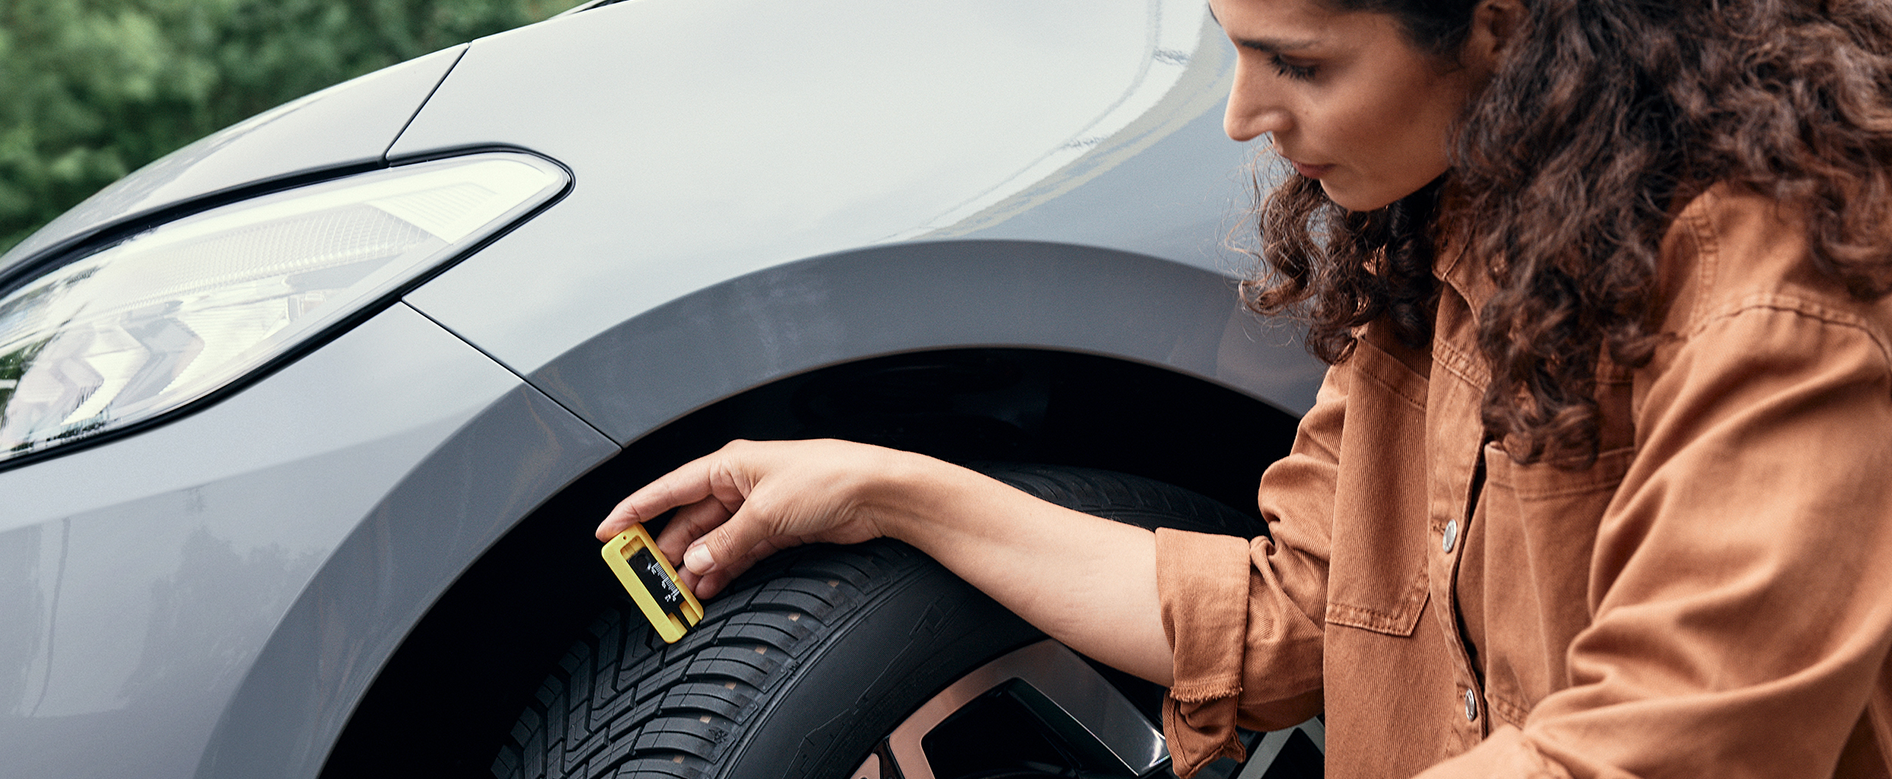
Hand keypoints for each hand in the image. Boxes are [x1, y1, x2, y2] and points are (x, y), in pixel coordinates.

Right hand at [596, 439, 916, 596]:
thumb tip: (697, 562)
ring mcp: (758, 508)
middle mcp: (740, 484)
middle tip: (648, 579)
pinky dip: (723, 569)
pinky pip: (738, 552)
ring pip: (713, 541)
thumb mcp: (766, 512)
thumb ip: (727, 541)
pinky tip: (709, 588)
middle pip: (689, 520)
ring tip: (679, 594)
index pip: (668, 488)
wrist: (879, 493)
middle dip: (668, 551)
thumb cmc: (830, 478)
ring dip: (697, 566)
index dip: (635, 510)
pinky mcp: (777, 529)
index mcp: (729, 463)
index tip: (608, 532)